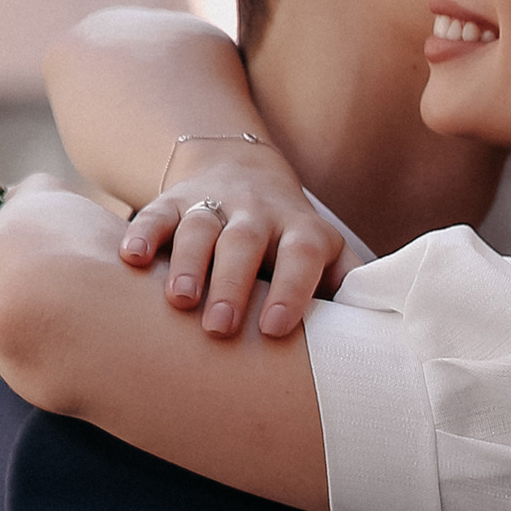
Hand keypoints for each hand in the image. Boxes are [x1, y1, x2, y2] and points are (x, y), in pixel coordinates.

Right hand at [118, 145, 351, 341]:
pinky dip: (142, 233)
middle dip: (232, 283)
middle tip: (220, 329)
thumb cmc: (292, 242)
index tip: (274, 329)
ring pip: (200, 226)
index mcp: (303, 231)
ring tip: (178, 301)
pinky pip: (157, 212)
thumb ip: (349, 289)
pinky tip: (129, 259)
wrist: (244, 170)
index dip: (291, 289)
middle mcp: (259, 212)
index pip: (303, 255)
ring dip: (188, 261)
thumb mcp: (328, 257)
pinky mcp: (174, 200)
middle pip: (245, 241)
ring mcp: (214, 202)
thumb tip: (381, 340)